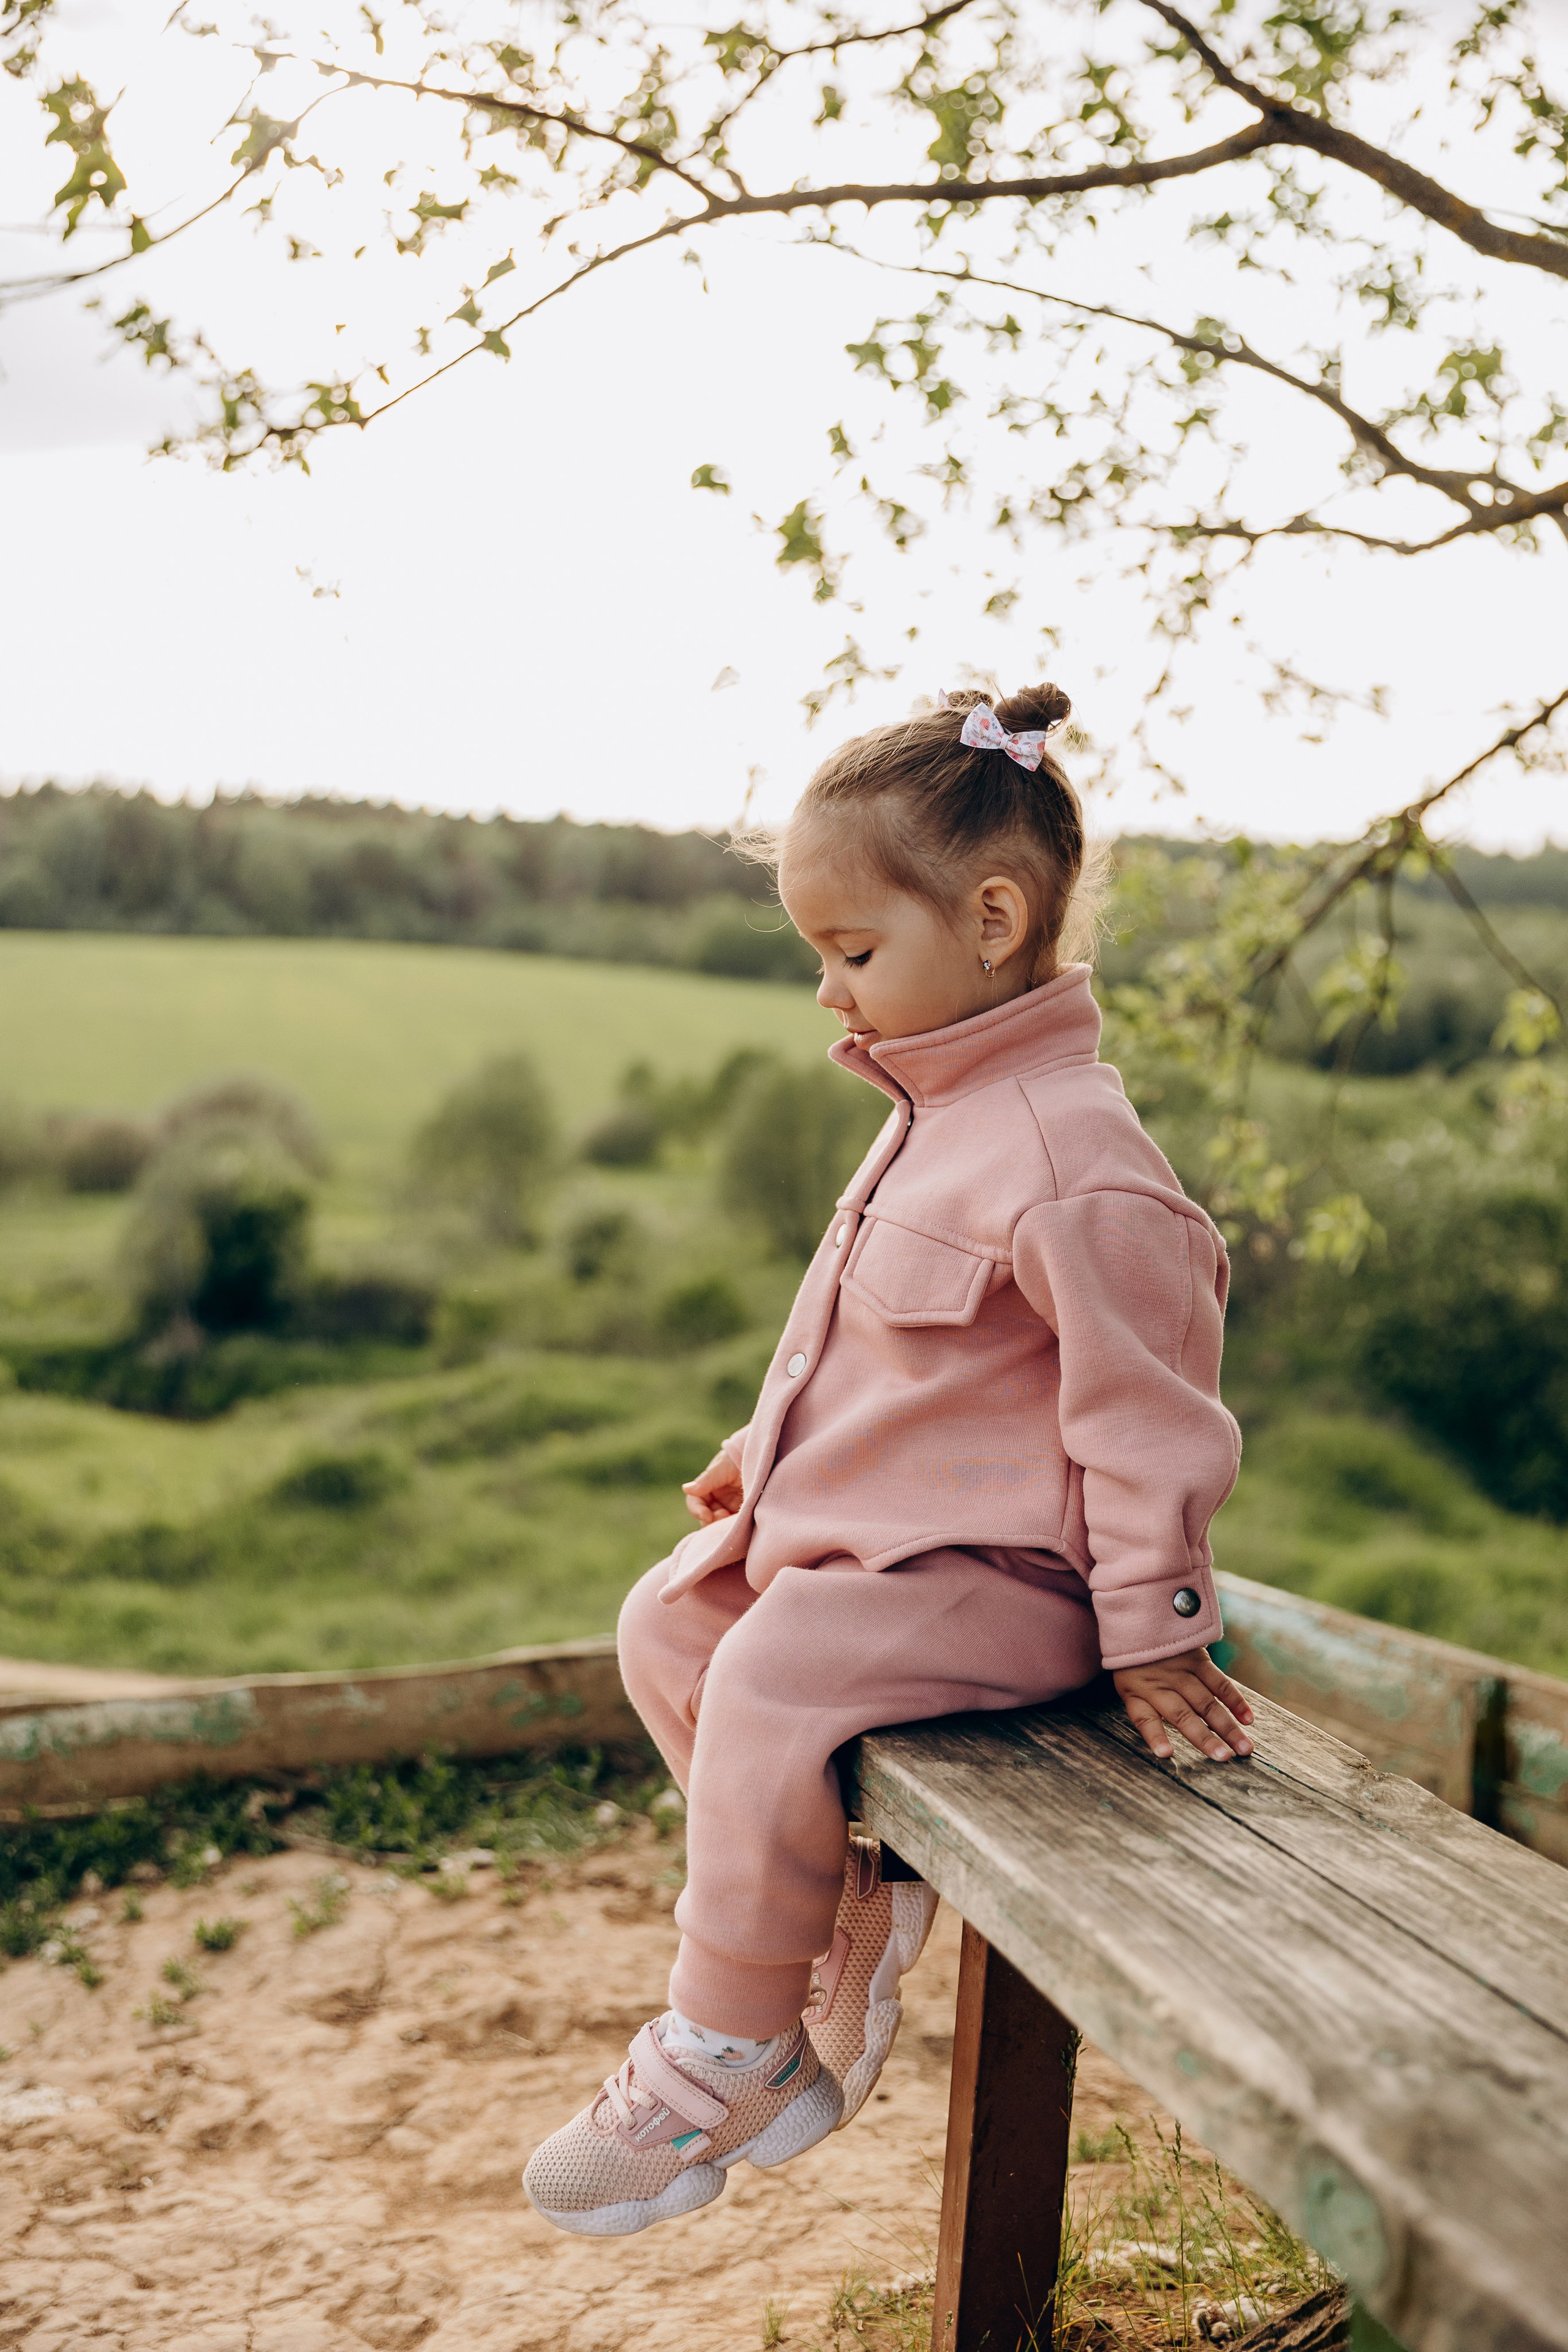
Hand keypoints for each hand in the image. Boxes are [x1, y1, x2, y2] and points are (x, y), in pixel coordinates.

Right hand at [682, 1450, 743, 1524]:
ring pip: (719, 1526)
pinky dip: (736, 1527)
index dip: (697, 1511)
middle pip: (705, 1519)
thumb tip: (686, 1489)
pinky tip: (743, 1522)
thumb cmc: (739, 1458)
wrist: (763, 1460)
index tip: (707, 1516)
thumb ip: (707, 1480)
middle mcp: (716, 1501)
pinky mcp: (743, 1516)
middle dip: (712, 1521)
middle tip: (724, 1517)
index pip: (695, 1503)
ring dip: (723, 1526)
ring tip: (734, 1521)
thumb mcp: (723, 1467)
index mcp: (707, 1489)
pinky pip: (735, 1527)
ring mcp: (729, 1509)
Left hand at [1113, 1648, 1253, 1762]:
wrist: (1140, 1620)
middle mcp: (1159, 1684)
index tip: (1165, 1754)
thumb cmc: (1135, 1664)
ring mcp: (1180, 1671)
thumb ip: (1143, 1711)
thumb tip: (1163, 1748)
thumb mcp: (1127, 1685)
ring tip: (1243, 1748)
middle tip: (1224, 1758)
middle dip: (1204, 1738)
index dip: (1155, 1736)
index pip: (1144, 1718)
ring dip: (1226, 1726)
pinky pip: (1219, 1682)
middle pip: (1182, 1716)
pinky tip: (1247, 1720)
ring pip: (1206, 1703)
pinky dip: (1235, 1701)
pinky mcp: (1197, 1659)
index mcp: (1137, 1693)